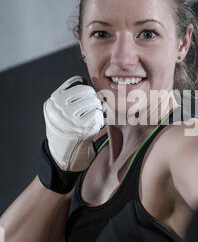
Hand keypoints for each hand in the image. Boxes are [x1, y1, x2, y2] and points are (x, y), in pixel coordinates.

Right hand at [38, 76, 104, 192]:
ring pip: (94, 102)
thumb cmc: (66, 133)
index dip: (87, 90)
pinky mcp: (80, 128)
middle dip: (94, 100)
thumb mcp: (60, 112)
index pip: (76, 83)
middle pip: (87, 91)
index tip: (89, 99)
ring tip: (94, 118)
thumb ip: (71, 98)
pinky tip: (95, 127)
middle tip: (95, 110)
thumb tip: (92, 85)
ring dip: (98, 110)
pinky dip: (100, 121)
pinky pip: (98, 115)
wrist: (62, 159)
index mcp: (53, 101)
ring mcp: (68, 117)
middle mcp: (58, 107)